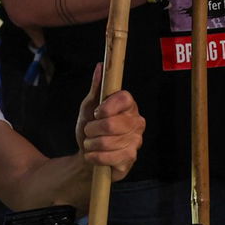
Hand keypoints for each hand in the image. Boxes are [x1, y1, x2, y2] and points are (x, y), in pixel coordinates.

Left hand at [75, 64, 143, 180]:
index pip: (125, 98)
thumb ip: (97, 88)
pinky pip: (110, 157)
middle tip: (89, 130)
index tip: (97, 112)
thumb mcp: (89, 106)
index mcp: (128, 106)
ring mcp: (136, 141)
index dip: (107, 106)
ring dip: (91, 143)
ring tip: (91, 143)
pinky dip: (95, 156)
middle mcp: (137, 122)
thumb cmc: (90, 128)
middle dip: (92, 129)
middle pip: (112, 123)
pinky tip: (92, 155)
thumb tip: (100, 66)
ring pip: (108, 142)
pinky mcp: (131, 158)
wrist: (88, 154)